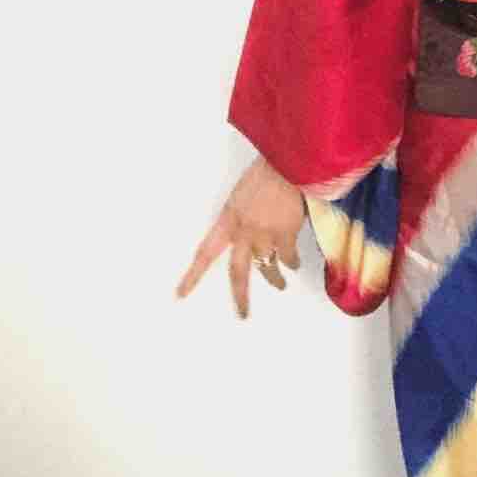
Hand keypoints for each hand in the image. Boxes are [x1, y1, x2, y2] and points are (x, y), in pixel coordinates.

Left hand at [175, 153, 304, 318]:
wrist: (289, 162)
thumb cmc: (267, 169)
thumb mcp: (242, 193)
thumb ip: (243, 213)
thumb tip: (252, 228)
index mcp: (229, 219)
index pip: (205, 252)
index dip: (193, 275)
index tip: (181, 294)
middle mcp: (244, 231)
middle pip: (238, 271)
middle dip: (240, 296)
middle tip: (243, 314)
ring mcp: (266, 234)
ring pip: (267, 267)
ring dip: (275, 280)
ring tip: (280, 286)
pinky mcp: (287, 233)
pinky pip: (288, 257)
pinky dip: (292, 262)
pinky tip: (296, 264)